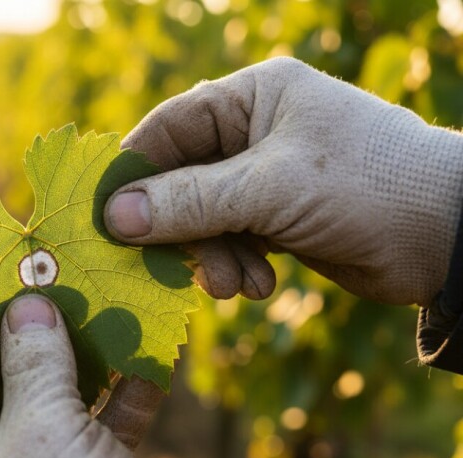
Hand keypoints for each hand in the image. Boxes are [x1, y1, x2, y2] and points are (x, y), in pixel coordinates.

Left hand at [0, 294, 158, 457]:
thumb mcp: (41, 438)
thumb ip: (35, 367)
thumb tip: (27, 302)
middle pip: (8, 374)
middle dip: (36, 324)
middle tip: (57, 266)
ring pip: (62, 394)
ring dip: (90, 348)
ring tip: (106, 292)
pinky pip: (107, 422)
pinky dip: (129, 388)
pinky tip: (151, 348)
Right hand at [105, 57, 462, 305]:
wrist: (451, 237)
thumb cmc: (366, 187)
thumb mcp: (270, 190)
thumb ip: (188, 202)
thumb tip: (112, 217)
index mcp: (252, 96)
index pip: (167, 128)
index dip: (132, 174)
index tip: (103, 218)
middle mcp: (254, 130)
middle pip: (180, 179)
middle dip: (180, 230)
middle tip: (174, 270)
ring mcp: (266, 175)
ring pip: (203, 218)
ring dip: (211, 257)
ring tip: (235, 286)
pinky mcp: (278, 216)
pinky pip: (231, 240)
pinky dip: (237, 266)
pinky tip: (259, 286)